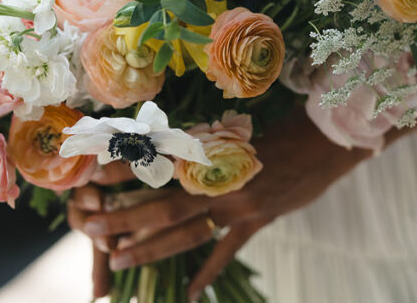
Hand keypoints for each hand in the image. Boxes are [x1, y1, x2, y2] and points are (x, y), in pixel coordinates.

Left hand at [68, 108, 371, 300]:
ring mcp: (238, 204)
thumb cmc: (281, 131)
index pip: (158, 161)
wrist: (324, 141)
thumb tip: (173, 155)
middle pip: (162, 203)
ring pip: (186, 231)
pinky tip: (190, 292)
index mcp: (211, 152)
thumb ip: (207, 151)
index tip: (93, 171)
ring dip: (151, 247)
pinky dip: (208, 272)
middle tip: (92, 226)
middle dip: (124, 216)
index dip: (126, 167)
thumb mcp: (239, 136)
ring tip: (119, 258)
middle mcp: (219, 180)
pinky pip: (226, 251)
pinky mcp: (258, 220)